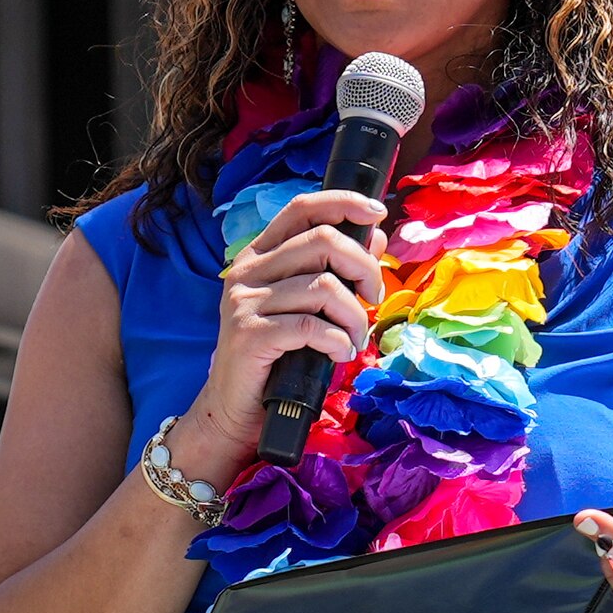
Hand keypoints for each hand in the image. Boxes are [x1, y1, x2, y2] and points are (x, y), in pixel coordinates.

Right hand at [174, 188, 384, 485]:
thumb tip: (375, 237)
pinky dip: (338, 342)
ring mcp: (244, 302)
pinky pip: (311, 326)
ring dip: (355, 316)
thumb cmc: (277, 358)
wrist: (235, 409)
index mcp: (260, 256)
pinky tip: (338, 355)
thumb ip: (335, 271)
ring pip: (324, 286)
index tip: (377, 215)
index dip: (342, 203)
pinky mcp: (249, 335)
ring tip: (355, 339)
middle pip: (322, 241)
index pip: (302, 209)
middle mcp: (247, 271)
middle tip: (374, 297)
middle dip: (363, 266)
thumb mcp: (308, 308)